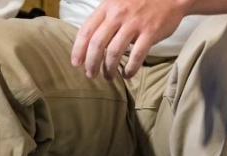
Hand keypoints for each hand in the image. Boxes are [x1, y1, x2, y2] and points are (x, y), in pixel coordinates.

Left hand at [71, 0, 186, 79]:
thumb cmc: (141, 2)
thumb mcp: (118, 3)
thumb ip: (104, 20)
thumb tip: (89, 45)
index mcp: (107, 6)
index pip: (86, 30)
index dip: (78, 49)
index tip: (76, 64)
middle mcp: (118, 13)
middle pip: (97, 44)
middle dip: (91, 63)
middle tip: (90, 74)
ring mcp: (135, 23)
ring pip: (114, 52)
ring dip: (108, 69)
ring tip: (108, 77)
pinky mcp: (150, 32)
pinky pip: (136, 56)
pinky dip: (130, 69)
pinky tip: (127, 75)